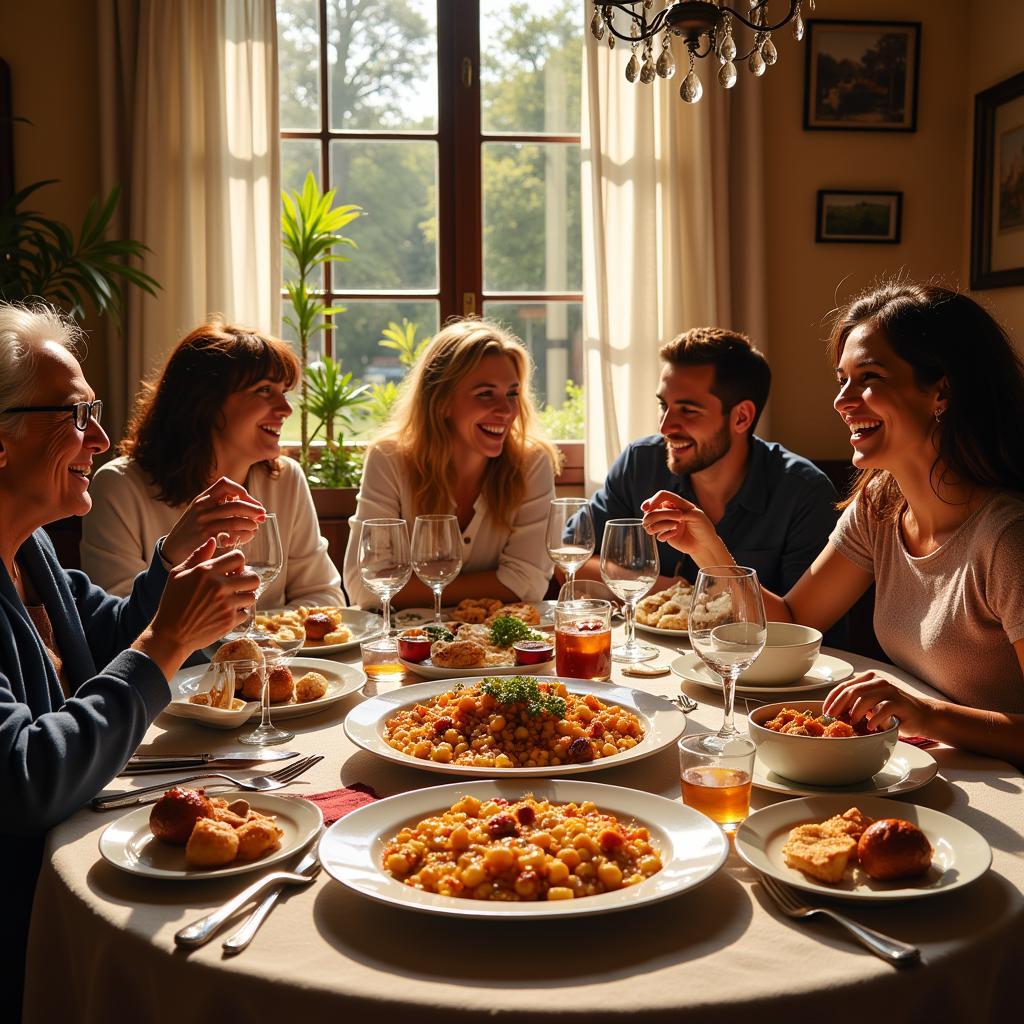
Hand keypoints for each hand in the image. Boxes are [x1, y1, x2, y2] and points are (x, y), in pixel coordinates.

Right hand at [149, 539, 259, 655]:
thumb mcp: (178, 575)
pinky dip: (239, 613)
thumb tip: (213, 541)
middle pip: (252, 577)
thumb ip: (197, 556)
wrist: (171, 634)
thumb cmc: (172, 602)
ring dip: (245, 597)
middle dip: (248, 579)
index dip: (238, 563)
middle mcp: (219, 586)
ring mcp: (226, 604)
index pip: (238, 557)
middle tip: (240, 585)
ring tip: (234, 599)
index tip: (233, 570)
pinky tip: (228, 613)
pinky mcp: (229, 621)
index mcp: (206, 571)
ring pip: (252, 596)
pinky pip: (246, 613)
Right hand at [162, 477, 265, 564]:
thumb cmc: (191, 530)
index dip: (242, 491)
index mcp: (202, 498)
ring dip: (250, 524)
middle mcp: (202, 507)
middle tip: (262, 515)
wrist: (172, 548)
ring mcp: (204, 522)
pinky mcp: (206, 536)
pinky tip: (244, 538)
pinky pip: (231, 534)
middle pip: (236, 503)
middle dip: (253, 509)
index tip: (251, 501)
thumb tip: (246, 504)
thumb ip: (217, 505)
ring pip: (236, 519)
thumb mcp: (199, 511)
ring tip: (255, 528)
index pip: (225, 484)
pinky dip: (242, 535)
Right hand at [639, 490, 725, 561]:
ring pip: (650, 522)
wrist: (705, 544)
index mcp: (677, 503)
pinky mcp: (665, 535)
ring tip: (675, 526)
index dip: (652, 500)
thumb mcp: (695, 515)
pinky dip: (664, 534)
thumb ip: (680, 511)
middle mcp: (669, 512)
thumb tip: (664, 511)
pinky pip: (656, 535)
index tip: (647, 508)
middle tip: (678, 519)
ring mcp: (665, 524)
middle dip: (661, 515)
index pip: (661, 496)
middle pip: (652, 510)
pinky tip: (675, 534)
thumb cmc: (703, 527)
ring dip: (661, 524)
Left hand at [823, 672, 937, 736]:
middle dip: (839, 705)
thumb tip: (834, 713)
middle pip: (852, 690)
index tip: (825, 711)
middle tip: (833, 717)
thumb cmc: (894, 712)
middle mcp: (878, 682)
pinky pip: (883, 709)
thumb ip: (857, 704)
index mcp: (869, 680)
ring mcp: (890, 691)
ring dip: (855, 712)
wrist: (923, 716)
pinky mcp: (900, 703)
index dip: (832, 698)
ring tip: (852, 722)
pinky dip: (873, 719)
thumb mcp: (872, 706)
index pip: (844, 686)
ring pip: (865, 697)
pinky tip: (869, 727)